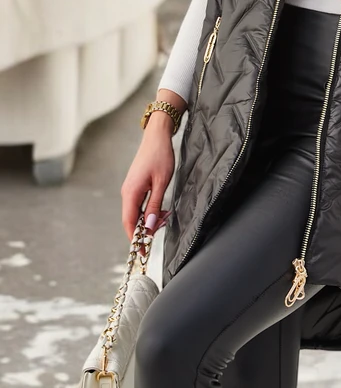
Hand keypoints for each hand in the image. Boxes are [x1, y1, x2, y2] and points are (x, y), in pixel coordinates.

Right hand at [120, 114, 174, 253]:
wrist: (157, 136)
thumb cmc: (160, 156)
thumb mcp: (162, 183)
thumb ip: (155, 205)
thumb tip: (150, 227)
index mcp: (131, 193)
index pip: (129, 222)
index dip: (135, 239)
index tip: (142, 251)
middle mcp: (127, 192)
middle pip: (132, 219)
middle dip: (146, 229)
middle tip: (163, 227)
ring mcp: (130, 189)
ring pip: (137, 212)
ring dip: (149, 219)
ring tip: (166, 216)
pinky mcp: (135, 186)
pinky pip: (139, 204)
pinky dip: (149, 210)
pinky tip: (161, 209)